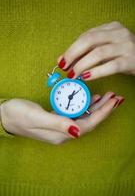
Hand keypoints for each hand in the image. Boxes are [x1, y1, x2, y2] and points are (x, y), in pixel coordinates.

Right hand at [0, 93, 123, 144]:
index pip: (88, 125)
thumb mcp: (37, 118)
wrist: (5, 115)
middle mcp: (64, 132)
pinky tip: (91, 98)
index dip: (102, 113)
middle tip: (116, 97)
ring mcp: (61, 126)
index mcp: (61, 134)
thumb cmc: (18, 115)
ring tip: (108, 96)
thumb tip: (78, 131)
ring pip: (85, 116)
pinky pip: (77, 112)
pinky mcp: (58, 118)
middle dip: (104, 110)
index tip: (113, 102)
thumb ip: (57, 124)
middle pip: (90, 121)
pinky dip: (86, 104)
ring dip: (97, 107)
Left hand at [57, 21, 134, 79]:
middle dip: (73, 54)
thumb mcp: (106, 47)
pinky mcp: (130, 61)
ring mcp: (125, 46)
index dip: (71, 49)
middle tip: (64, 67)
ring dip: (82, 65)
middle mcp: (118, 34)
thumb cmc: (123, 54)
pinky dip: (96, 72)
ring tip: (73, 74)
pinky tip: (86, 77)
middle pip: (90, 40)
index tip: (61, 61)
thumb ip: (88, 51)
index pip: (86, 36)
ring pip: (98, 53)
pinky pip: (110, 66)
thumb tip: (65, 60)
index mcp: (111, 28)